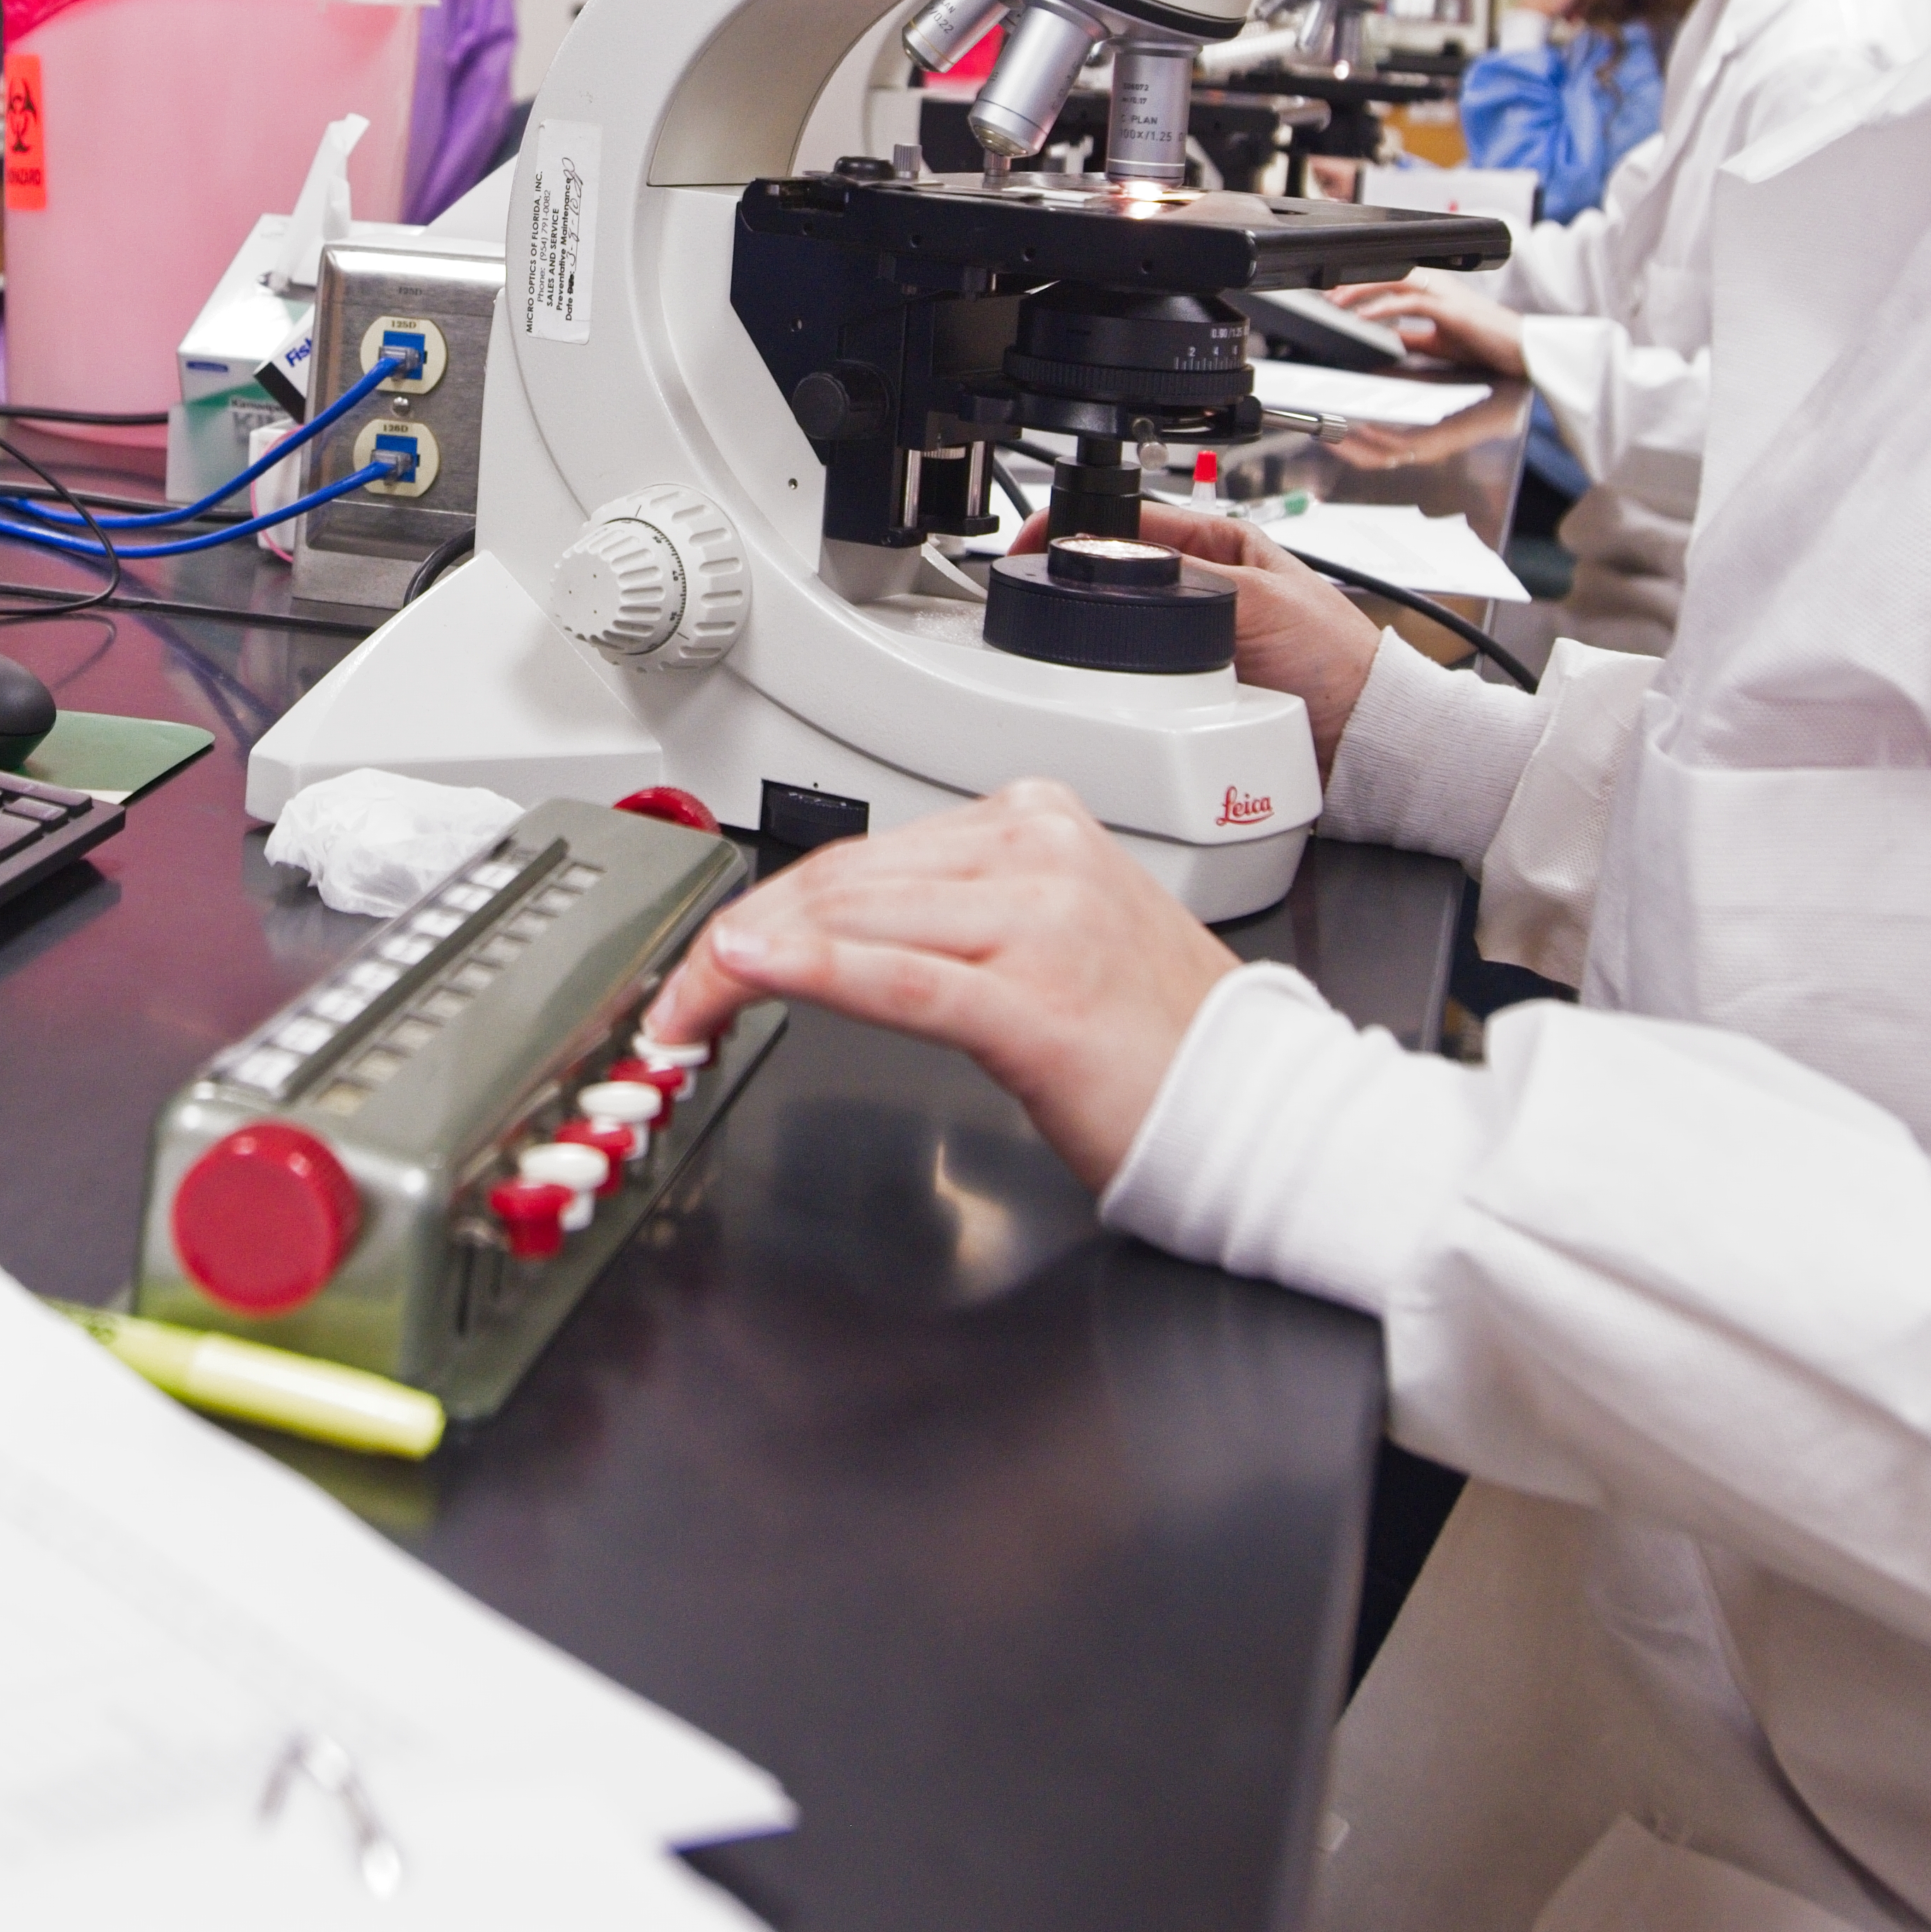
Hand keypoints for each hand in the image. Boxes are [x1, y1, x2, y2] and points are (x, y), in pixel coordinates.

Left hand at [641, 781, 1244, 1190]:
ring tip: (686, 1012)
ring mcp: (1040, 922)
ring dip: (746, 965)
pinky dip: (813, 968)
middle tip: (675, 1001)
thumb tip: (836, 925)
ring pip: (854, 920)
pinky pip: (899, 976)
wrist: (1255, 1108)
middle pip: (843, 882)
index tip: (712, 954)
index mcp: (1038, 823)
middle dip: (739, 939)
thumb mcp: (1049, 935)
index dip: (768, 906)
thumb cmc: (1156, 1041)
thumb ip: (952, 912)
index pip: (864, 854)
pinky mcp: (1036, 1003)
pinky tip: (751, 968)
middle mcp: (1037, 853)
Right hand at [1011, 499, 1381, 769]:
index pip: (1132, 519)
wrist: (1360, 737)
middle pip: (1118, 573)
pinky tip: (1110, 681)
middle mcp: (1204, 585)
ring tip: (1073, 641)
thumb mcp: (1260, 600)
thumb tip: (1122, 563)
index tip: (1035, 542)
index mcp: (1221, 545)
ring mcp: (1194, 636)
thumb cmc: (1338, 659)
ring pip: (1124, 627)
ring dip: (1101, 636)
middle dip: (1082, 583)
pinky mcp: (1190, 683)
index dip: (1079, 524)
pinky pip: (1140, 674)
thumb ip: (1191, 579)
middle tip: (1042, 595)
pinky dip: (1122, 677)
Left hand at [1337, 267, 1524, 380]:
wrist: (1520, 350)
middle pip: (1387, 271)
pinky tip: (1364, 318)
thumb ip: (1410, 336)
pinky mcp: (1451, 309)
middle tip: (1326, 295)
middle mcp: (1437, 284)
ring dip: (1362, 290)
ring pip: (1395, 279)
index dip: (1360, 281)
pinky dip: (1383, 308)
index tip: (1334, 293)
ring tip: (1337, 303)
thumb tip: (1384, 338)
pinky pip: (1410, 302)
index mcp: (1434, 289)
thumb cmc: (1486, 342)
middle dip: (1353, 281)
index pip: (1390, 276)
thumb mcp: (1437, 341)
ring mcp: (1445, 294)